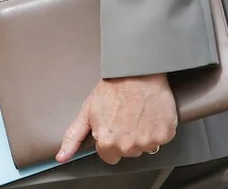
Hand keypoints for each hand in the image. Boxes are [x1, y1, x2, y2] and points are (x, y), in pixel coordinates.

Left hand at [56, 74, 177, 164]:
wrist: (137, 70)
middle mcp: (128, 146)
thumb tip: (61, 157)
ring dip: (142, 134)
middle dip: (125, 138)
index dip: (109, 140)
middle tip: (124, 116)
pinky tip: (150, 113)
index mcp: (107, 143)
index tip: (112, 126)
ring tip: (137, 113)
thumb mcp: (87, 111)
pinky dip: (157, 128)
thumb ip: (73, 137)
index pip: (108, 155)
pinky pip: (161, 138)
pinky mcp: (165, 133)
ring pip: (144, 146)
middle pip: (127, 151)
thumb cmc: (113, 87)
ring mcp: (148, 141)